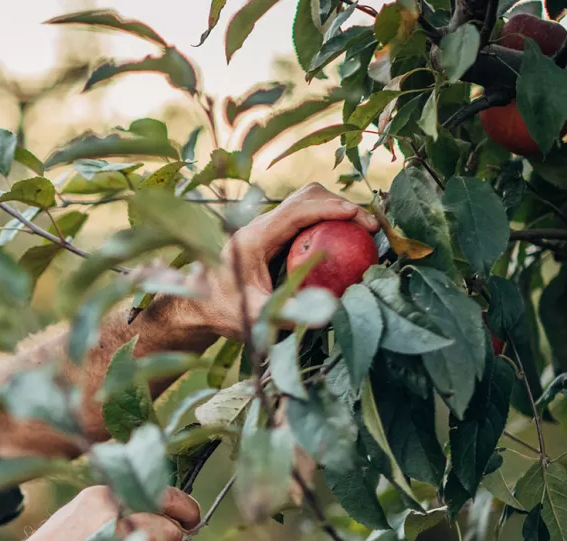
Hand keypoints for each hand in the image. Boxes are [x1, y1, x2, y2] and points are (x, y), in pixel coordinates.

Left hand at [197, 183, 379, 339]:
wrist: (196, 306)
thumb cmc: (222, 311)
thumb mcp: (253, 317)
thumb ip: (284, 314)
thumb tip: (325, 315)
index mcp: (253, 238)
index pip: (296, 211)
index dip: (329, 208)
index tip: (357, 216)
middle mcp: (259, 225)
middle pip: (305, 197)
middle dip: (340, 205)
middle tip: (370, 228)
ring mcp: (267, 228)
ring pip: (306, 202)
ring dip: (337, 210)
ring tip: (365, 231)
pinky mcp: (273, 235)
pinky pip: (305, 218)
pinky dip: (329, 221)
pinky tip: (348, 239)